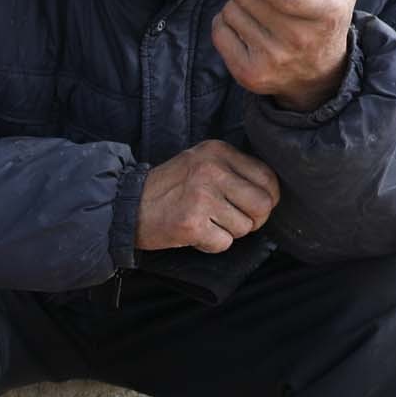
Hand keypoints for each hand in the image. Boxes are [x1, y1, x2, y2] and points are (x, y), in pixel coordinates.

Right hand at [135, 140, 281, 253]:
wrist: (125, 206)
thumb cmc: (168, 189)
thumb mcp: (200, 162)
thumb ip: (233, 170)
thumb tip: (270, 196)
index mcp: (218, 151)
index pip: (268, 178)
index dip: (267, 200)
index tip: (251, 208)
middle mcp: (212, 170)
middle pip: (262, 205)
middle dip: (253, 221)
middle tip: (233, 222)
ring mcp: (201, 197)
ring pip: (244, 227)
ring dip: (228, 233)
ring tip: (206, 224)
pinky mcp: (191, 224)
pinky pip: (224, 243)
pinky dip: (211, 245)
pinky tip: (194, 234)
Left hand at [213, 0, 368, 112]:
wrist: (317, 73)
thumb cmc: (329, 16)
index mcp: (326, 15)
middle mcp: (298, 42)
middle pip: (251, 1)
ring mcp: (271, 62)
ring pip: (232, 14)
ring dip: (233, 0)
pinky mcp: (249, 75)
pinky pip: (220, 34)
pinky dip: (222, 20)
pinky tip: (238, 18)